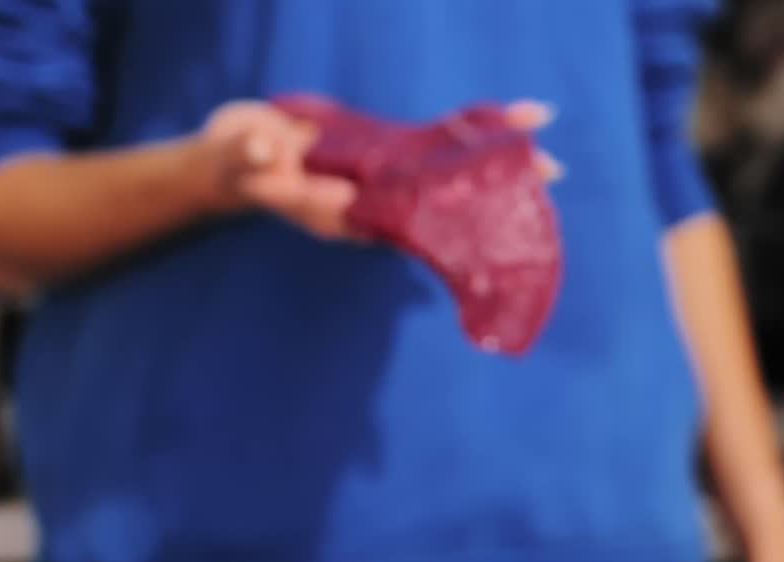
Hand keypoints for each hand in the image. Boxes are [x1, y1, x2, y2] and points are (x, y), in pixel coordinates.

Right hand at [194, 99, 561, 239]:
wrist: (233, 157)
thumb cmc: (233, 163)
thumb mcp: (238, 157)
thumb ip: (252, 156)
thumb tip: (273, 150)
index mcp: (341, 211)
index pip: (406, 219)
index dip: (453, 214)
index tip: (495, 210)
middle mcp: (370, 200)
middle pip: (441, 200)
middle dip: (493, 188)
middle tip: (550, 173)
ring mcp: (379, 177)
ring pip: (444, 173)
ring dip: (490, 161)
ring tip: (543, 146)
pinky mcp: (379, 150)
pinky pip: (431, 144)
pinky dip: (465, 133)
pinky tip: (500, 120)